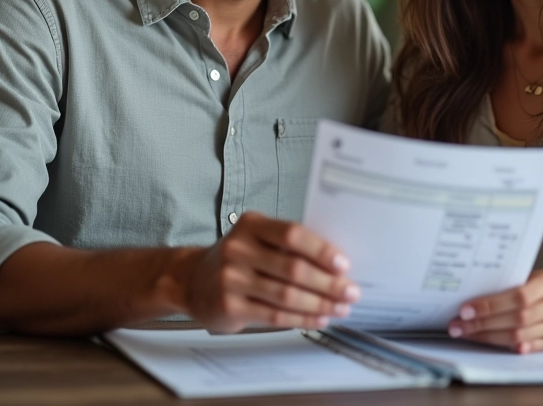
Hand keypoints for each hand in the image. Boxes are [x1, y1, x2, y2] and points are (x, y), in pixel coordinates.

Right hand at [182, 212, 359, 333]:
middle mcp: (238, 249)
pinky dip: (301, 318)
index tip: (344, 264)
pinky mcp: (229, 306)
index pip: (291, 234)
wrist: (192, 279)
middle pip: (292, 268)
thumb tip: (335, 262)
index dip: (320, 250)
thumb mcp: (256, 238)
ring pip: (286, 295)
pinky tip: (319, 318)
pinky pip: (274, 315)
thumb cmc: (237, 257)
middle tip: (350, 291)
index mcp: (252, 224)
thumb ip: (288, 245)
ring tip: (340, 308)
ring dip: (319, 303)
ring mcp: (231, 278)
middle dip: (327, 283)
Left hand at [447, 268, 542, 352]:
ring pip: (520, 335)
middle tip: (457, 325)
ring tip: (465, 333)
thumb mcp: (537, 275)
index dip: (491, 304)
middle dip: (483, 323)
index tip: (465, 309)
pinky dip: (510, 347)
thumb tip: (474, 292)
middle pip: (517, 318)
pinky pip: (530, 348)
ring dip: (488, 336)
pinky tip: (490, 344)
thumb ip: (514, 282)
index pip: (518, 296)